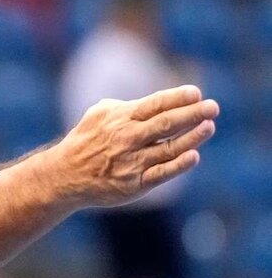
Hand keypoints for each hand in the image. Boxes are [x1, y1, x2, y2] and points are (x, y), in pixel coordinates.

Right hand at [46, 84, 217, 207]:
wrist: (64, 175)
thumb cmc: (87, 140)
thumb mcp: (99, 114)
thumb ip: (128, 106)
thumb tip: (160, 100)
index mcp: (119, 118)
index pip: (155, 104)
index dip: (177, 97)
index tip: (196, 93)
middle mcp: (127, 139)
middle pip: (166, 124)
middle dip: (193, 114)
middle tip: (213, 107)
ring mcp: (131, 162)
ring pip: (169, 148)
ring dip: (192, 137)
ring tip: (209, 126)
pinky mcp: (134, 184)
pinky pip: (161, 174)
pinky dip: (179, 165)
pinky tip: (194, 156)